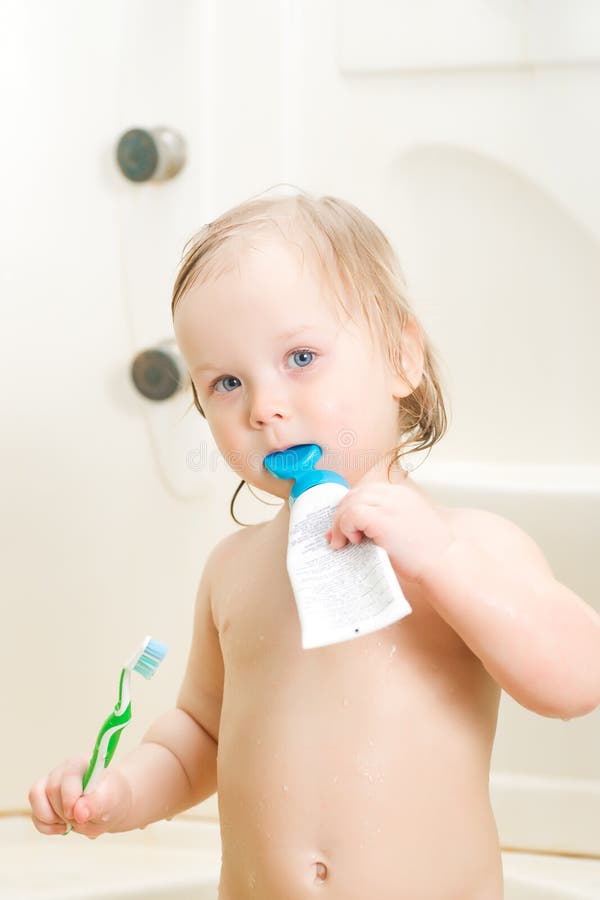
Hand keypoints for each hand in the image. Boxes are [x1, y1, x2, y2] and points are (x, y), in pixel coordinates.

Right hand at [29, 756, 131, 838]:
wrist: (111, 805)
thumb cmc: (112, 799)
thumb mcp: (112, 801)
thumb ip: (97, 804)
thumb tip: (79, 812)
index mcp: (83, 763)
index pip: (69, 775)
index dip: (71, 797)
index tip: (79, 815)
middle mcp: (63, 769)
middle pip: (52, 788)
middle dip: (65, 812)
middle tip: (82, 819)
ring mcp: (50, 782)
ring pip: (35, 796)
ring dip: (51, 817)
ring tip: (70, 823)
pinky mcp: (43, 799)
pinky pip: (34, 814)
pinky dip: (46, 826)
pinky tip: (63, 827)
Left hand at [325, 479, 454, 583]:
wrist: (443, 562)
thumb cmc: (427, 554)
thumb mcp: (404, 529)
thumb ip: (381, 524)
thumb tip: (351, 531)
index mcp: (401, 495)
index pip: (366, 491)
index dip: (351, 507)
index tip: (344, 526)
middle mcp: (394, 494)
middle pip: (355, 493)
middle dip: (341, 514)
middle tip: (336, 536)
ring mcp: (388, 504)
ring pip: (350, 502)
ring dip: (340, 523)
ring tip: (342, 543)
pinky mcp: (381, 518)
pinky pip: (351, 514)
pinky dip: (345, 527)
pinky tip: (353, 541)